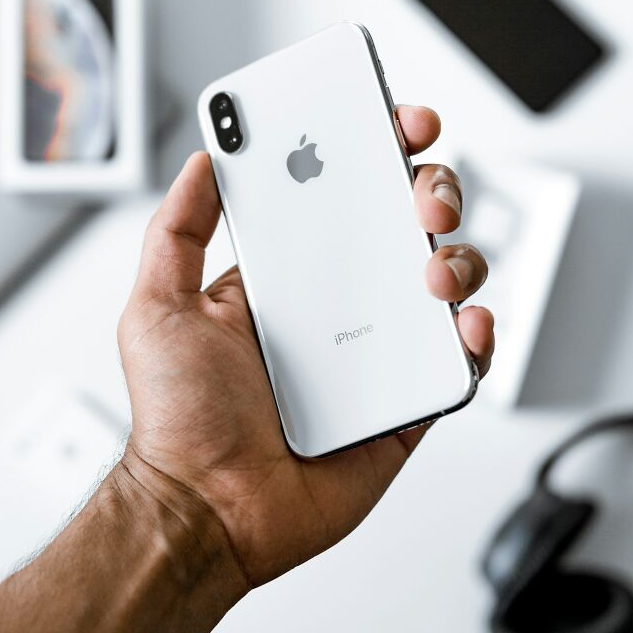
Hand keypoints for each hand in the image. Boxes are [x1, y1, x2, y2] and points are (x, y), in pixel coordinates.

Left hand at [117, 106, 492, 589]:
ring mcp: (377, 353)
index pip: (342, 196)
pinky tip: (462, 323)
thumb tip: (201, 161)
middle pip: (406, 228)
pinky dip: (476, 335)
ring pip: (444, 284)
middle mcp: (339, 308)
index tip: (394, 122)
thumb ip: (178, 230)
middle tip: (418, 193)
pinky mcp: (405, 402)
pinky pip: (458, 361)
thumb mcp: (157, 306)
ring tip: (431, 267)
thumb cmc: (178, 418)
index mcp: (289, 277)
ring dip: (458, 257)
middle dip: (429, 191)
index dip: (375, 152)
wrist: (206, 510)